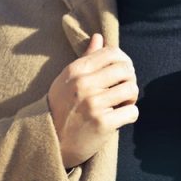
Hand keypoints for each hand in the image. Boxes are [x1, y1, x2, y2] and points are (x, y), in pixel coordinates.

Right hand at [47, 33, 138, 168]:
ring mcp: (93, 104)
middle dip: (130, 79)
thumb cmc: (60, 108)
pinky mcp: (102, 124)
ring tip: (122, 104)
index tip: (121, 74)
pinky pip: (132, 112)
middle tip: (123, 91)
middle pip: (125, 69)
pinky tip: (120, 118)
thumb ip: (86, 58)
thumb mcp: (67, 80)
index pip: (112, 53)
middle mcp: (83, 84)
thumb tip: (99, 37)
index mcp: (76, 70)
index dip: (123, 62)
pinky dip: (130, 115)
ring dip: (131, 98)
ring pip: (131, 89)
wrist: (48, 143)